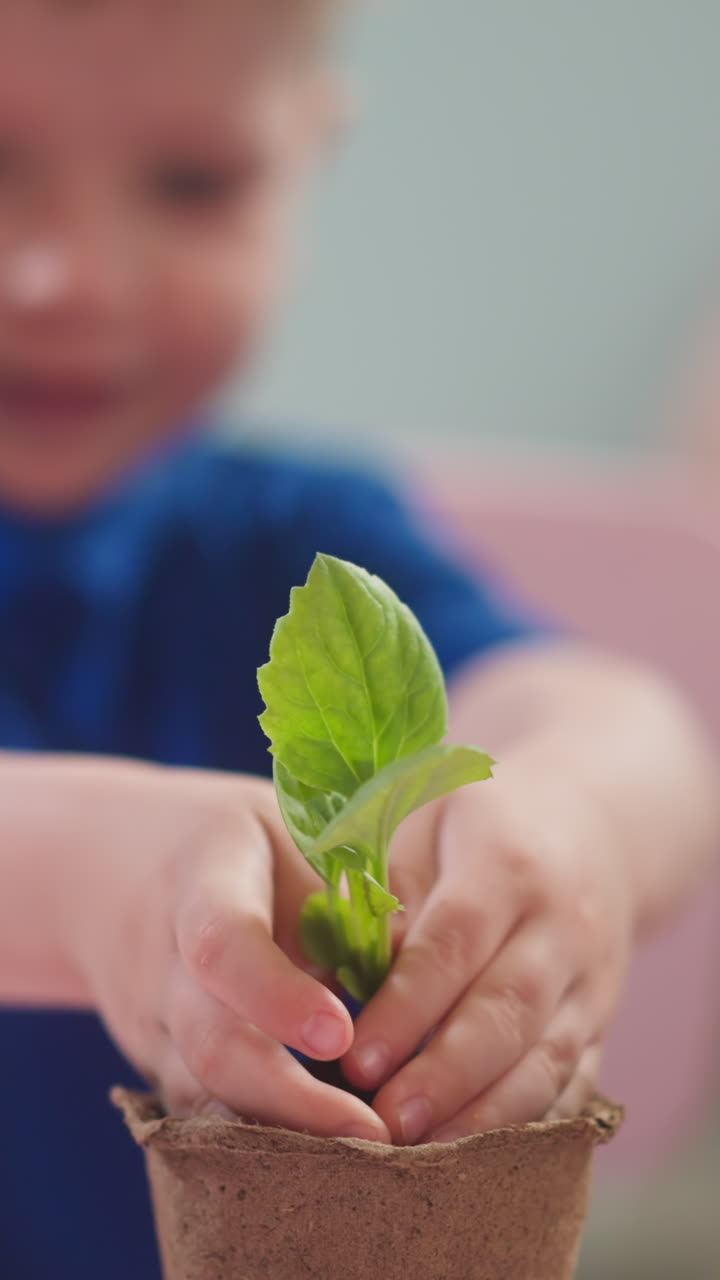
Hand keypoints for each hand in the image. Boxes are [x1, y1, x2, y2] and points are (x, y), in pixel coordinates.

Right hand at [60, 760, 389, 1141]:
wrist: (120, 871)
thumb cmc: (241, 846)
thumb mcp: (289, 832)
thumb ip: (346, 887)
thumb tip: (421, 953)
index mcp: (200, 882)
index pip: (222, 944)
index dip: (274, 995)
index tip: (339, 1037)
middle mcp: (164, 965)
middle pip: (211, 1046)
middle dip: (291, 1101)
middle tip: (374, 1137)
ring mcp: (154, 1028)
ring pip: (203, 1101)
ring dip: (283, 1140)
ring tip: (367, 1166)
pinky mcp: (163, 1071)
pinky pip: (205, 1121)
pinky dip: (262, 1146)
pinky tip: (329, 1164)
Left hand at [341, 763, 632, 1142]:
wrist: (589, 830)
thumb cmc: (474, 823)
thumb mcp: (424, 817)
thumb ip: (383, 887)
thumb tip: (338, 966)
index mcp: (507, 864)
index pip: (457, 942)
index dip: (408, 1005)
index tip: (357, 1058)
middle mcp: (562, 925)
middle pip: (508, 1011)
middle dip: (446, 1075)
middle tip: (386, 1122)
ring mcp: (592, 980)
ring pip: (546, 1059)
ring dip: (483, 1113)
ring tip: (421, 1157)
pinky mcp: (601, 1023)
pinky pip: (571, 1084)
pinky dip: (524, 1124)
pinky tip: (473, 1156)